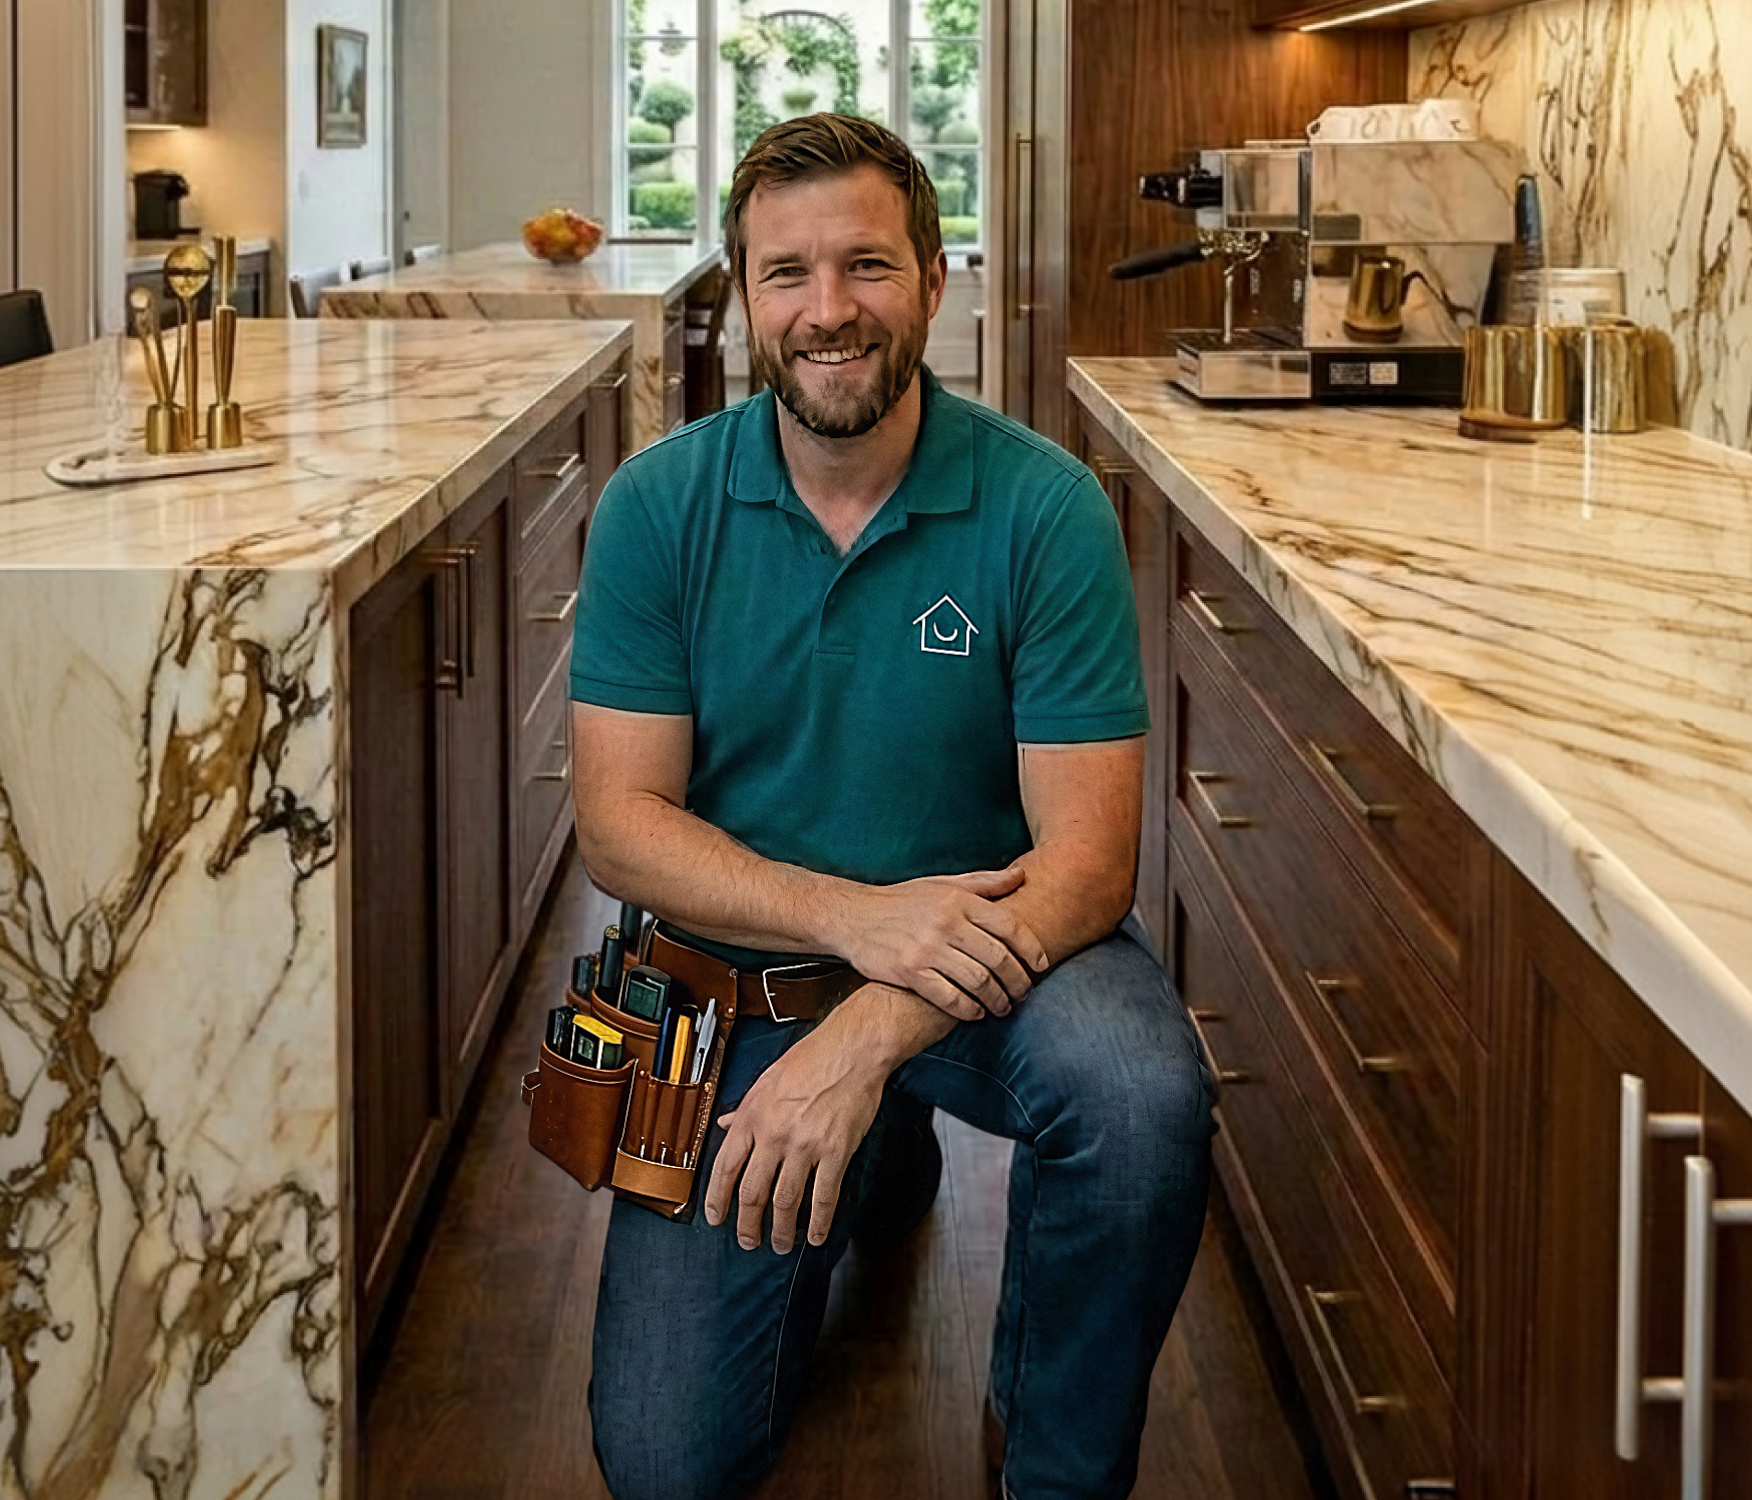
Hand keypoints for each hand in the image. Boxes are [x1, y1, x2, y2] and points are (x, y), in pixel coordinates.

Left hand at [703, 1008, 888, 1253]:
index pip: (725, 1168)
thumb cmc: (811, 1058)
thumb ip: (745, 1109)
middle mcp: (773, 1135)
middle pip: (752, 1193)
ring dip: (780, 1231)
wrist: (853, 1049)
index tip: (716, 1219)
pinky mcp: (835, 1152)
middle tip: (748, 1241)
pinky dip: (819, 1222)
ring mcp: (805, 1146)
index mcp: (752, 1116)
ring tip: (780, 1244)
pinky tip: (816, 1236)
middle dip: (747, 1225)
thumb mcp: (767, 1080)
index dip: (717, 1200)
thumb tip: (726, 1125)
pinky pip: (824, 1197)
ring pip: (785, 1202)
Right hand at [831, 867, 1048, 1019]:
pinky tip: (975, 1013)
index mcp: (958, 900)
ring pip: (978, 981)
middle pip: (998, 958)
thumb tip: (1020, 876)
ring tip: (1003, 1007)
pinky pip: (949, 997)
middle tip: (1024, 993)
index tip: (1042, 966)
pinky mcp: (909, 971)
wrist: (854, 916)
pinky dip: (968, 1009)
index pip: (1009, 926)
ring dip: (997, 999)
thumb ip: (984, 882)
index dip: (1031, 949)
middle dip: (1018, 980)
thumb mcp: (943, 884)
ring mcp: (927, 948)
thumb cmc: (902, 900)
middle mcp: (945, 922)